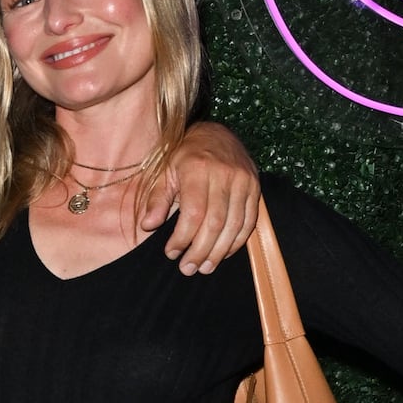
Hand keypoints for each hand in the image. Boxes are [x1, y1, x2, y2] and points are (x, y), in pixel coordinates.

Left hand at [141, 122, 259, 274]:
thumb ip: (157, 198)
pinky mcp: (255, 187)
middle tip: (187, 268)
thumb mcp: (165, 170)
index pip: (193, 213)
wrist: (216, 133)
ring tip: (204, 267)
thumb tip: (148, 226)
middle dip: (200, 250)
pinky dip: (236, 241)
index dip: (182, 238)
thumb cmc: (185, 155)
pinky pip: (249, 221)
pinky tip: (223, 253)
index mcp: (198, 168)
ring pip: (234, 225)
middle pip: (215, 222)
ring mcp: (243, 181)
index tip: (171, 253)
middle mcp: (224, 174)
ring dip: (219, 252)